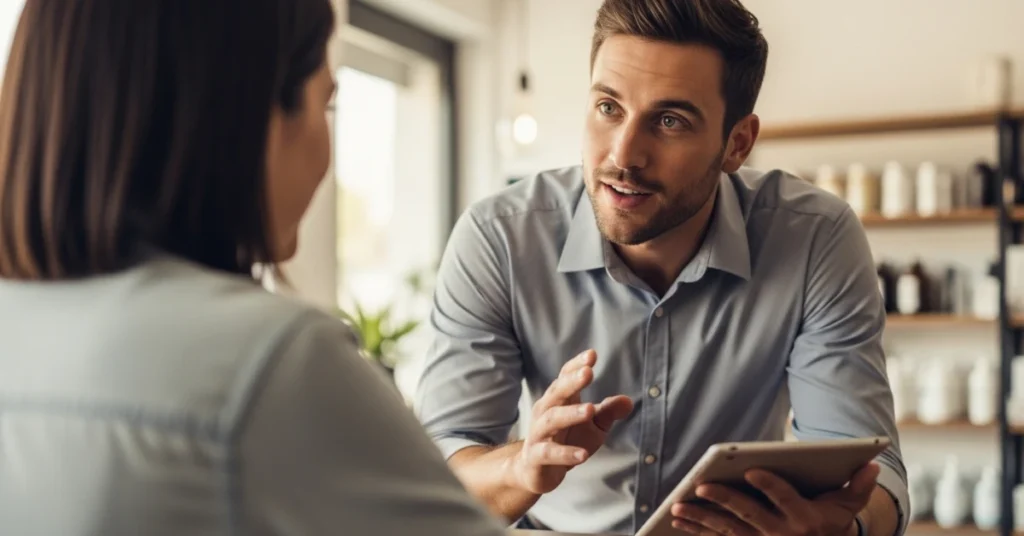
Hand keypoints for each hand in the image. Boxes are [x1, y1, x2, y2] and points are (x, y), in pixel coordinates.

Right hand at [508, 349, 633, 494]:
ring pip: (551, 419)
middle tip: (588, 372)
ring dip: (570, 414)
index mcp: (558, 400)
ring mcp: (538, 434)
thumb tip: (628, 401)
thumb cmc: (565, 441)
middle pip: (557, 393)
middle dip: (572, 382)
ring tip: (590, 410)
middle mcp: (545, 412)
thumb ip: (607, 412)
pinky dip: (565, 453)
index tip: (592, 354)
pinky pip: (548, 453)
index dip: (577, 365)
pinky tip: (583, 454)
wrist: (534, 472)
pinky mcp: (535, 457)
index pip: (565, 377)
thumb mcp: (592, 427)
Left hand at [671, 462, 879, 535]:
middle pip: (749, 514)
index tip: (752, 470)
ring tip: (678, 506)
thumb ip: (858, 485)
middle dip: (724, 500)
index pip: (786, 499)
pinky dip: (698, 529)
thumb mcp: (848, 506)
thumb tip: (872, 463)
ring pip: (727, 529)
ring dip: (701, 518)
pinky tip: (678, 518)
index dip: (770, 485)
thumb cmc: (832, 522)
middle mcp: (781, 533)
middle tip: (702, 486)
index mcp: (805, 519)